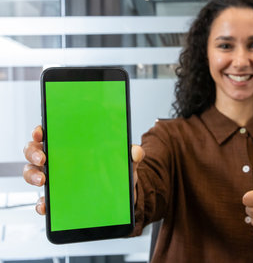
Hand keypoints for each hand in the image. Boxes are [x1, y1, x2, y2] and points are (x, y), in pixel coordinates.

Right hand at [23, 125, 144, 214]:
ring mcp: (55, 178)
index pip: (50, 133)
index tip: (41, 132)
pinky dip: (42, 203)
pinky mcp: (57, 198)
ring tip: (43, 181)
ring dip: (33, 176)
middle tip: (43, 158)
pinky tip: (46, 206)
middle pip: (34, 151)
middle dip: (34, 153)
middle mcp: (58, 159)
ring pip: (33, 173)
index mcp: (70, 144)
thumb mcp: (125, 160)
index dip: (41, 131)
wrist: (121, 194)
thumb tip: (135, 152)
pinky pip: (43, 200)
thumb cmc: (117, 170)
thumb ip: (131, 154)